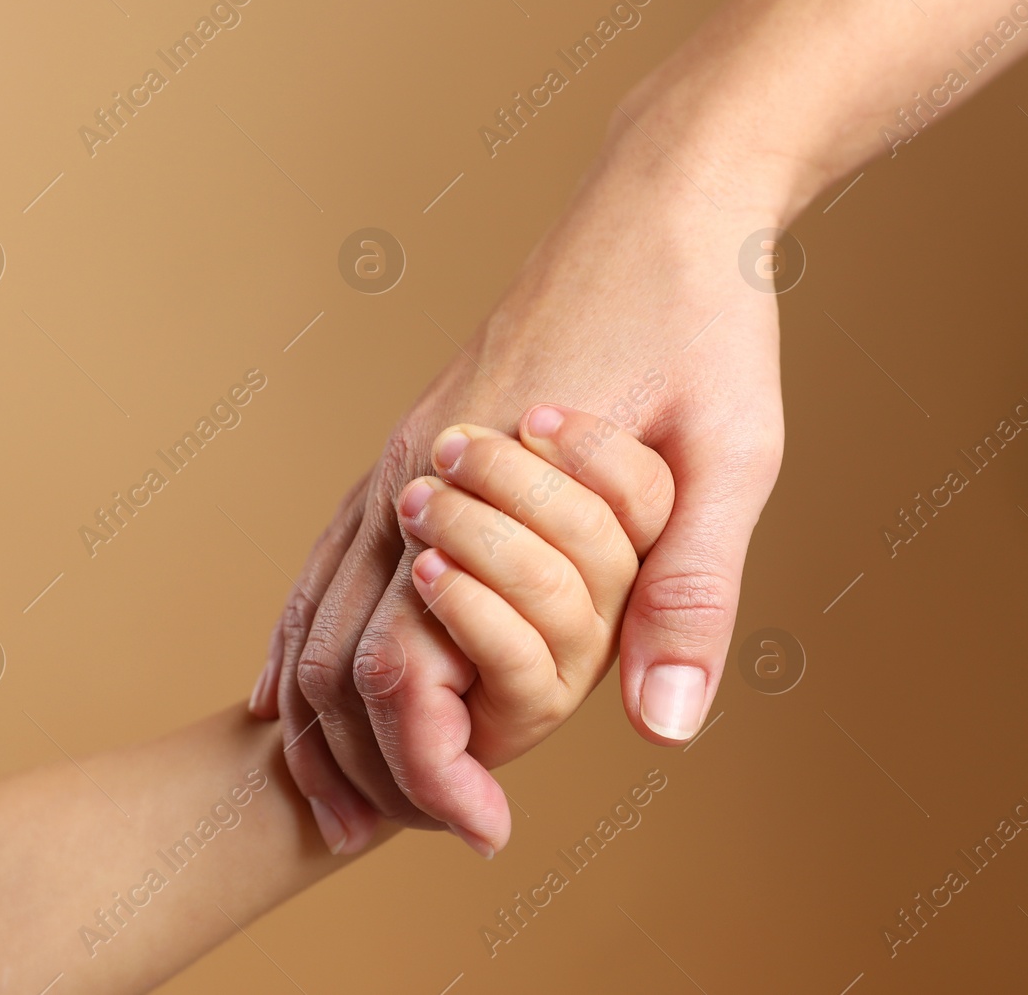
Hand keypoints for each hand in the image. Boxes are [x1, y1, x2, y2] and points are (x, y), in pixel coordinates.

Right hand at [251, 114, 786, 854]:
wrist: (666, 192)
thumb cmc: (706, 316)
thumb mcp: (733, 456)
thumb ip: (692, 590)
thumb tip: (664, 727)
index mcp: (484, 480)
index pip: (409, 667)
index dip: (433, 767)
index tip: (482, 828)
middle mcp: (417, 464)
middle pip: (335, 649)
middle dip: (356, 759)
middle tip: (389, 834)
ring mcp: (406, 441)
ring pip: (313, 600)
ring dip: (316, 707)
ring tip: (335, 792)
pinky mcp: (418, 427)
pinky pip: (329, 547)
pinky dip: (303, 628)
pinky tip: (293, 674)